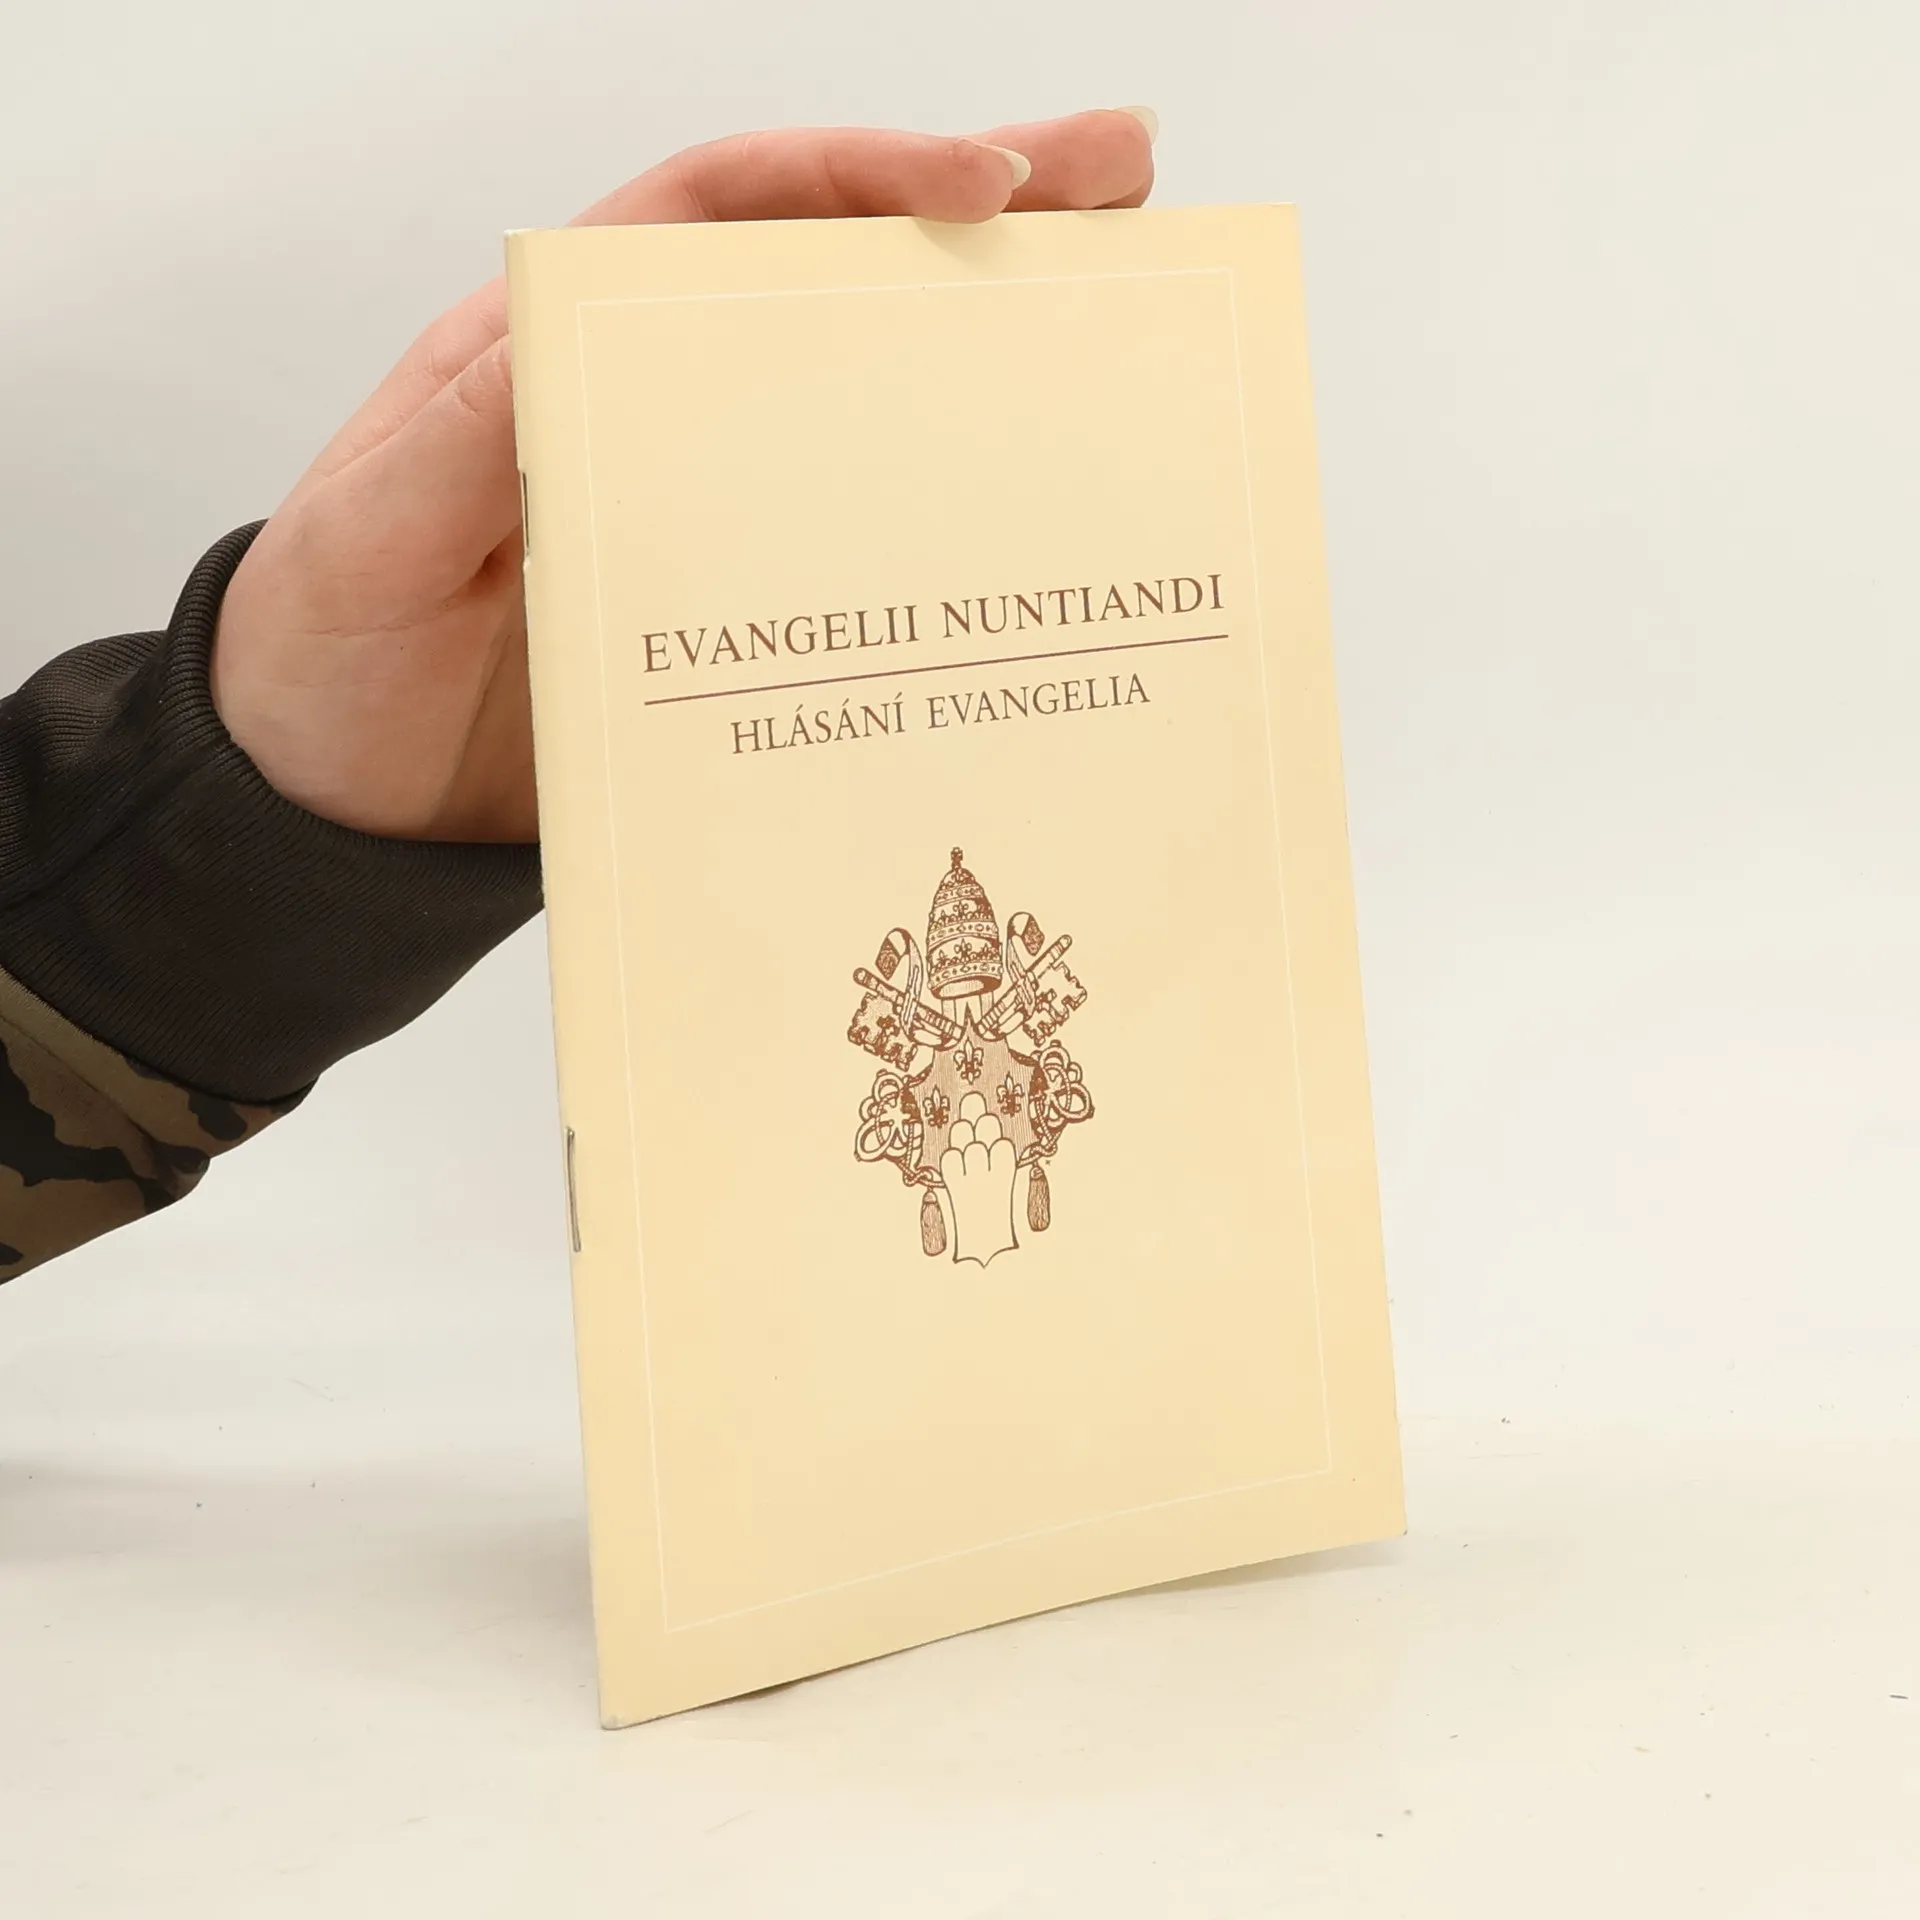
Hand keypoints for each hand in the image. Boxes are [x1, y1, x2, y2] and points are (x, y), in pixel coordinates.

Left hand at [211, 109, 1157, 843]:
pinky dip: (950, 529)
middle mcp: (652, 409)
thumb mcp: (366, 546)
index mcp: (560, 349)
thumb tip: (553, 344)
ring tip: (1128, 310)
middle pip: (826, 281)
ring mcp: (706, 510)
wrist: (332, 812)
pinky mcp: (739, 614)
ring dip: (990, 358)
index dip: (855, 179)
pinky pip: (857, 552)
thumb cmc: (324, 660)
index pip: (721, 216)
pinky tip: (1042, 526)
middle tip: (1124, 181)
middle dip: (979, 217)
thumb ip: (456, 449)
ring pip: (864, 405)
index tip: (984, 181)